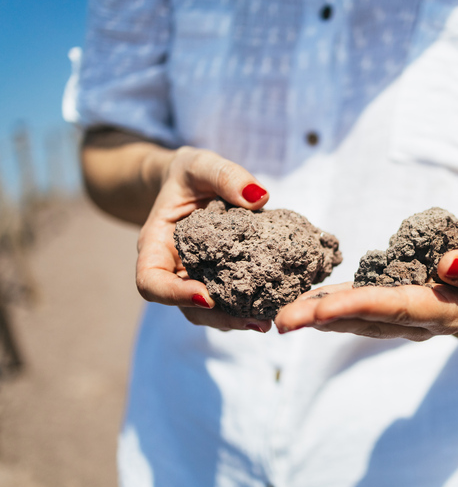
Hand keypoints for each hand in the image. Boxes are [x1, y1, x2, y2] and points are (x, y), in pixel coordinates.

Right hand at [135, 146, 272, 331]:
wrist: (196, 183)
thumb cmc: (191, 174)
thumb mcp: (202, 164)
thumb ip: (225, 175)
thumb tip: (258, 196)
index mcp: (156, 245)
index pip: (151, 282)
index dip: (174, 295)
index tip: (206, 296)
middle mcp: (175, 269)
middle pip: (187, 307)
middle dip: (219, 318)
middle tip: (255, 322)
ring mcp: (199, 277)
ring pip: (211, 311)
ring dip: (238, 319)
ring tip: (269, 320)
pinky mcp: (224, 278)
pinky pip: (232, 298)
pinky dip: (251, 304)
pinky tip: (277, 303)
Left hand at [274, 233, 457, 340]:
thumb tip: (450, 266)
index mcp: (445, 313)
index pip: (400, 309)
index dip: (363, 307)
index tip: (326, 306)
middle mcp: (416, 321)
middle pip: (366, 320)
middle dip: (324, 319)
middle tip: (283, 320)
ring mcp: (400, 316)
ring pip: (354, 318)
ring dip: (316, 316)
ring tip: (280, 315)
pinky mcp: (388, 302)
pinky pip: (354, 305)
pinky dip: (326, 305)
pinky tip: (298, 302)